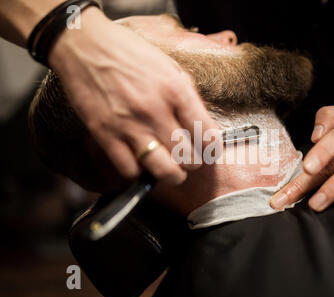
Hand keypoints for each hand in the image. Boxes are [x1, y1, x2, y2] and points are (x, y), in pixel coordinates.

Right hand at [48, 8, 216, 184]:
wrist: (83, 45)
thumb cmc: (129, 52)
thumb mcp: (169, 65)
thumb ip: (187, 94)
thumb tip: (199, 122)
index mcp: (176, 90)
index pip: (208, 136)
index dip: (212, 149)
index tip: (209, 151)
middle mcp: (155, 110)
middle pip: (188, 158)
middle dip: (193, 163)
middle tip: (189, 159)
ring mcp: (129, 125)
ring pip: (163, 170)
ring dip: (172, 175)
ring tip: (172, 170)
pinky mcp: (105, 135)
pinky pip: (130, 170)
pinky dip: (139, 173)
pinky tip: (142, 163)